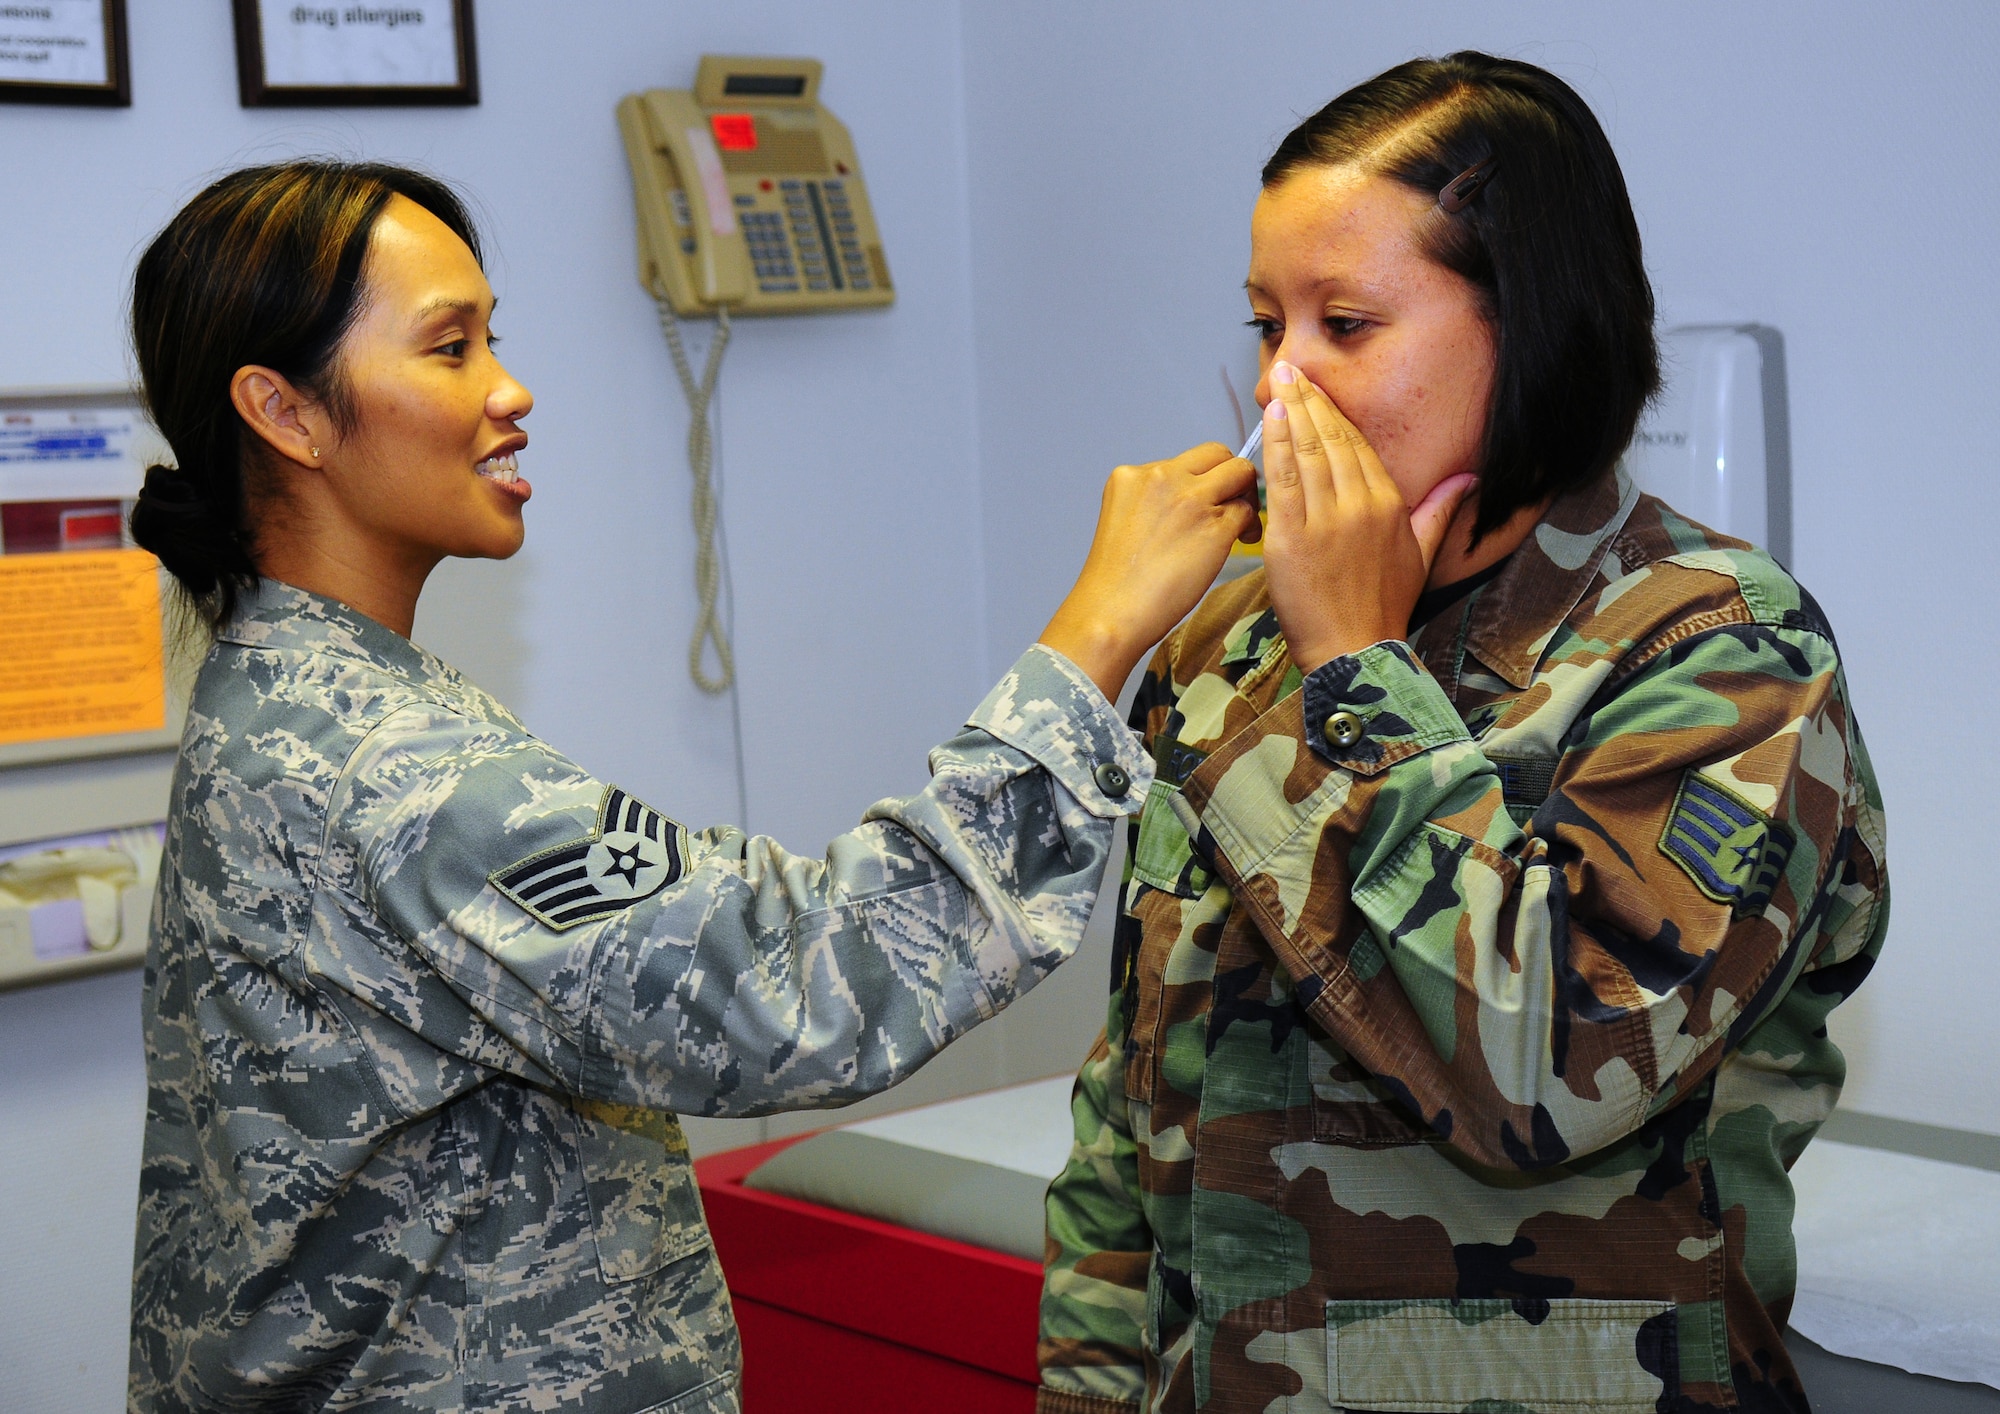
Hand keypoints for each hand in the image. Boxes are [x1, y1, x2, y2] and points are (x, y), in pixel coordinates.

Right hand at [1039, 443, 1260, 698]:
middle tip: (1231, 504)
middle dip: (1229, 475)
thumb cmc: (1116, 581)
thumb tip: (1190, 500)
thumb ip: (1154, 500)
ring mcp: (1191, 498)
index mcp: (1132, 475)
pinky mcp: (1215, 525)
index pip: (1184, 459)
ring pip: (1240, 473)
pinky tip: (1241, 541)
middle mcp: (1162, 476)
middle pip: (1217, 453)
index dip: (1202, 477)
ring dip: (1246, 495)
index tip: (1204, 499)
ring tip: (1240, 525)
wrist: (1112, 612)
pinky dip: (1249, 524)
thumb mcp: (1124, 520)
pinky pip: (1247, 510)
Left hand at [1260, 361, 1475, 672]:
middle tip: (1292, 369)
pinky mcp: (1291, 537)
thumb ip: (1441, 510)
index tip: (1318, 387)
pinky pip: (1281, 480)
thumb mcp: (1422, 555)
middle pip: (1331, 439)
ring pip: (1306, 452)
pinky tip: (1267, 421)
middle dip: (1309, 400)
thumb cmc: (1383, 607)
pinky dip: (1274, 447)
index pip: (1357, 444)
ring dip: (1290, 413)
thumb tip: (1468, 477)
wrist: (1354, 649)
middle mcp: (1358, 504)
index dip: (1335, 412)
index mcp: (1388, 503)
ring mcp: (1324, 519)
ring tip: (1279, 383)